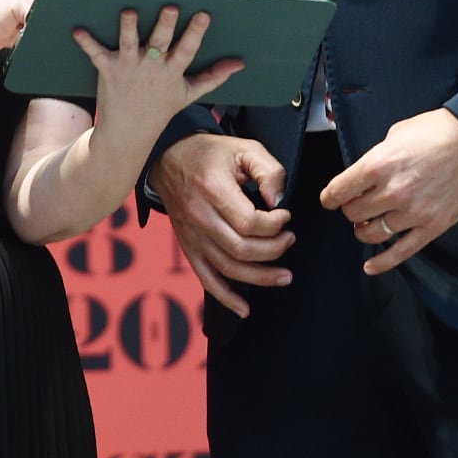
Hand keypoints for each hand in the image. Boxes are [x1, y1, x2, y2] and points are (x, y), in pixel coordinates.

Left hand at [79, 5, 240, 153]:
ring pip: (129, 44)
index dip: (195, 32)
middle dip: (165, 26)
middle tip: (170, 7)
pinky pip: (96, 54)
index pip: (187, 50)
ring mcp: (129, 69)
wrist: (128, 132)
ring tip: (129, 11)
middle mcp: (151, 69)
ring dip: (128, 28)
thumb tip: (239, 63)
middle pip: (160, 43)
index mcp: (172, 72)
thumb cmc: (160, 108)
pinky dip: (87, 42)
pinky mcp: (108, 70)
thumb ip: (213, 77)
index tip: (203, 14)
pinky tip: (78, 29)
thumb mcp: (189, 94)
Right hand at [148, 130, 293, 318]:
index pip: (249, 222)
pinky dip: (225, 297)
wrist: (168, 157)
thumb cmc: (210, 153)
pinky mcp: (188, 246)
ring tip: (284, 276)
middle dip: (274, 250)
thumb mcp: (244, 148)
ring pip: (228, 268)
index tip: (286, 216)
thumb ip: (269, 171)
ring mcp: (192, 235)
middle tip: (290, 240)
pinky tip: (244, 309)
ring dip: (260, 278)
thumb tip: (278, 201)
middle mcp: (200, 216)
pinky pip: (206, 277)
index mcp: (214, 189)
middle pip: (241, 249)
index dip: (275, 225)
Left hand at [319, 107, 457, 275]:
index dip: (330, 197)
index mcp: (379, 164)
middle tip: (356, 204)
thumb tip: (363, 174)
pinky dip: (383, 262)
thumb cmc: (438, 132)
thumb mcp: (396, 134)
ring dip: (364, 229)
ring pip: (372, 233)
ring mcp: (413, 212)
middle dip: (350, 209)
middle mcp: (392, 191)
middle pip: (353, 213)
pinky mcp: (433, 226)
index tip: (330, 199)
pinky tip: (371, 266)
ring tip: (367, 223)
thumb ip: (376, 157)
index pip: (339, 191)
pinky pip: (401, 251)